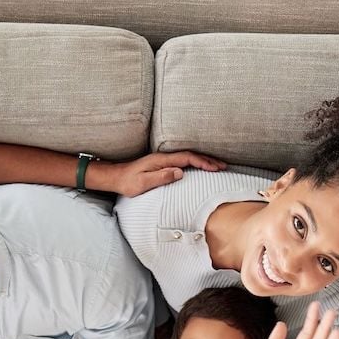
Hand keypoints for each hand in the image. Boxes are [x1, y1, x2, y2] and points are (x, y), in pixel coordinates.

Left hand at [95, 150, 226, 196]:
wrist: (115, 177)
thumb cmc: (128, 182)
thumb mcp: (143, 183)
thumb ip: (161, 177)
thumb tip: (180, 172)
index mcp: (161, 160)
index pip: (186, 158)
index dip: (202, 162)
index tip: (215, 167)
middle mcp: (164, 157)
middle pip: (190, 155)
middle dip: (208, 160)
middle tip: (223, 165)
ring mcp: (163, 160)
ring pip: (188, 157)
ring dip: (203, 160)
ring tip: (216, 166)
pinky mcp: (162, 164)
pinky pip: (183, 161)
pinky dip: (195, 163)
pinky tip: (200, 167)